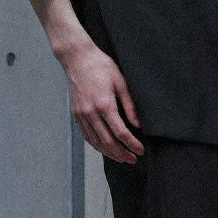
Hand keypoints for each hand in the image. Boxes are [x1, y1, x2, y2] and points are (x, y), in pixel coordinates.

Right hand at [61, 41, 143, 163]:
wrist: (77, 58)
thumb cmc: (100, 66)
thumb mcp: (121, 82)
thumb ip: (130, 105)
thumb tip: (138, 125)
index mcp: (104, 104)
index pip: (121, 132)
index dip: (132, 144)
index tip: (140, 151)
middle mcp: (91, 113)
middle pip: (108, 142)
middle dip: (122, 154)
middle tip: (133, 159)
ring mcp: (82, 115)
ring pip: (96, 143)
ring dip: (110, 153)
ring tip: (122, 158)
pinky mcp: (76, 115)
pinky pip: (87, 137)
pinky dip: (97, 146)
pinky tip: (106, 150)